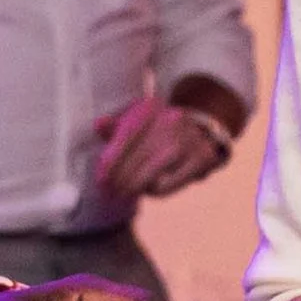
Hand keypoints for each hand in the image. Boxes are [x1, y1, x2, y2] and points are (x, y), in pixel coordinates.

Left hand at [91, 96, 233, 206]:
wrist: (202, 130)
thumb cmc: (158, 130)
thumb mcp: (137, 121)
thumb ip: (116, 126)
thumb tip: (98, 125)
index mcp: (151, 107)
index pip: (126, 136)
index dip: (110, 162)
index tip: (101, 180)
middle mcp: (171, 120)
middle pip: (137, 157)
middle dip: (119, 179)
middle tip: (110, 192)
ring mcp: (188, 139)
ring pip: (152, 172)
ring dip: (133, 187)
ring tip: (124, 193)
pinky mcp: (201, 158)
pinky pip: (170, 183)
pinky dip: (155, 190)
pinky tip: (148, 190)